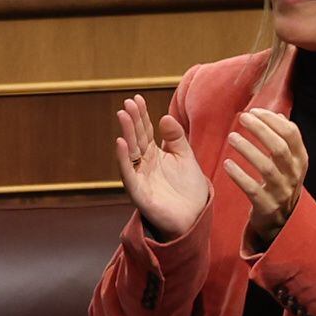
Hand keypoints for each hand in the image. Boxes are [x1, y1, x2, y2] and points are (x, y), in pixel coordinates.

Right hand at [114, 92, 212, 241]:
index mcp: (154, 154)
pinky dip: (123, 159)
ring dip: (125, 134)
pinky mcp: (139, 193)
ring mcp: (140, 177)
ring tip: (123, 115)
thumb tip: (165, 116)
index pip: (145, 131)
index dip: (141, 115)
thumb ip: (176, 138)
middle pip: (136, 138)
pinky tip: (120, 142)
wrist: (194, 217)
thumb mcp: (185, 156)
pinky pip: (128, 174)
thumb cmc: (189, 188)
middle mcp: (144, 164)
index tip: (137, 98)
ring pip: (130, 152)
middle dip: (132, 121)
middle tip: (128, 103)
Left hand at [224, 105, 308, 250]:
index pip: (291, 134)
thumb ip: (285, 140)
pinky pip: (252, 189)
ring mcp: (281, 192)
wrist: (283, 222)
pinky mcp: (266, 206)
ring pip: (266, 167)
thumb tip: (276, 114)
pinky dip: (239, 175)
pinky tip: (227, 164)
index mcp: (301, 161)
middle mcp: (294, 175)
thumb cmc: (282, 184)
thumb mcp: (290, 163)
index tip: (255, 111)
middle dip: (260, 130)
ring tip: (231, 138)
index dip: (273, 120)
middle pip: (279, 148)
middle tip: (242, 118)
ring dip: (247, 149)